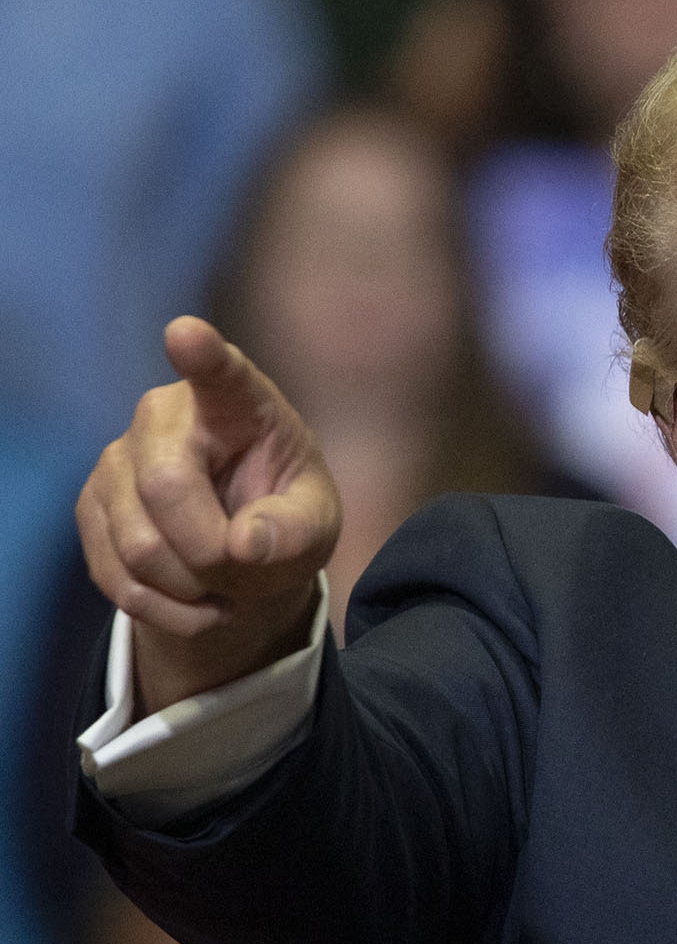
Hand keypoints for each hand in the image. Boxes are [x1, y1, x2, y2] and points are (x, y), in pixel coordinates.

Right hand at [77, 316, 341, 713]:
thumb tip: (245, 545)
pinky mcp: (92, 507)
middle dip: (212, 551)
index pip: (219, 373)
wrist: (245, 550)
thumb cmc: (288, 516)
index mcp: (239, 402)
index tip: (187, 333)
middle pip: (166, 489)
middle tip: (248, 566)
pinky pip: (118, 578)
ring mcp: (117, 460)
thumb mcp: (316, 525)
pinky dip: (167, 609)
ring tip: (228, 584)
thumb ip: (295, 531)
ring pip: (138, 545)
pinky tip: (199, 602)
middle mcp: (164, 416)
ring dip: (193, 587)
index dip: (202, 354)